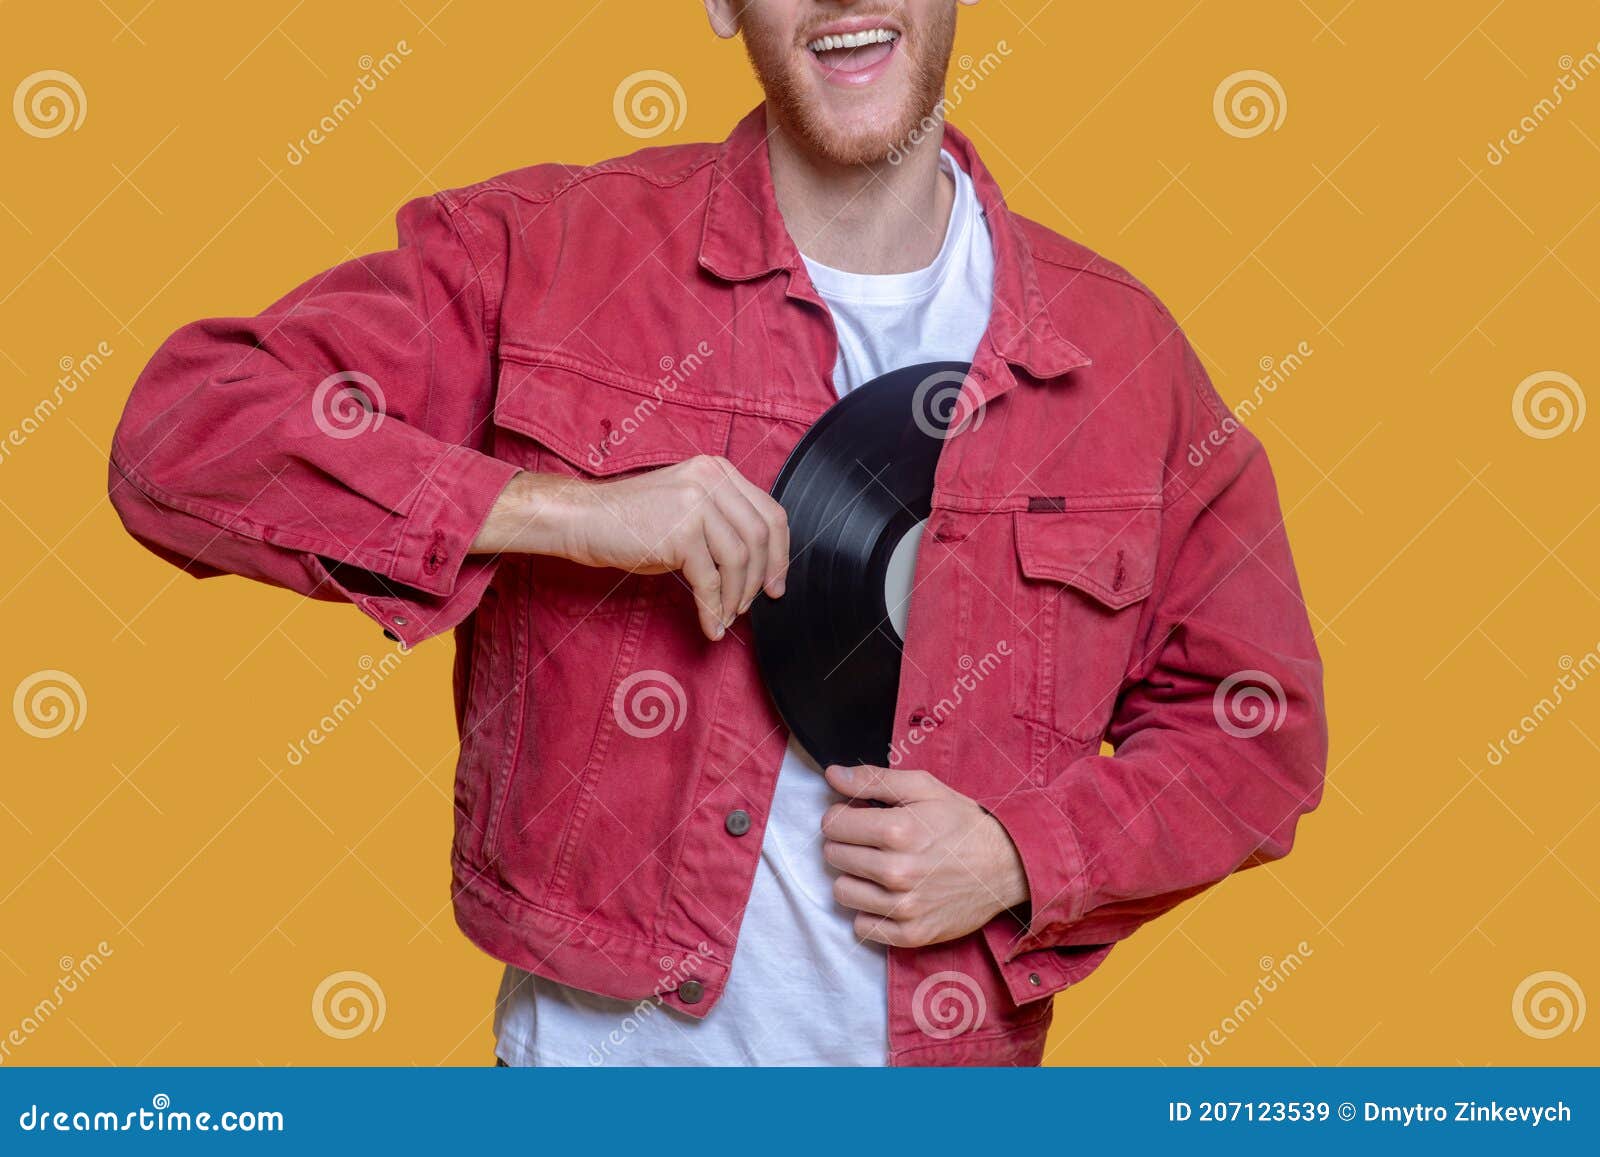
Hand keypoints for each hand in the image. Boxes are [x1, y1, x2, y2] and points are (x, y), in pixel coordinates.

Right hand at [474, 456, 787, 640]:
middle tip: (757, 604)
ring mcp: (697, 503)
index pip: (769, 512)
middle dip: (764, 577)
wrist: (584, 518)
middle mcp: (712, 479)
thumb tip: (760, 566)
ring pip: (740, 560)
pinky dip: (714, 608)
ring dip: (737, 596)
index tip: (777, 581)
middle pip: (761, 536)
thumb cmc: (632, 520)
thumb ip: (722, 522)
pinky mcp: (681, 532)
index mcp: (718, 470)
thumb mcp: (686, 507)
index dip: (780, 552)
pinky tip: (711, 625)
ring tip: (726, 615)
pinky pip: (711, 580)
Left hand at [820, 764, 1028, 947]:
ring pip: (842, 891)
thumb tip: (832, 776)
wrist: (1007, 866)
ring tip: (879, 868)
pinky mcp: (912, 934)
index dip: (842, 816)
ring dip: (855, 877)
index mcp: (897, 830)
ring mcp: (904, 907)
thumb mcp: (924, 788)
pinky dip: (870, 911)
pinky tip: (888, 895)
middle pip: (833, 856)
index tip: (858, 817)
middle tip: (872, 841)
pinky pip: (862, 927)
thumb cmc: (962, 824)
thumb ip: (874, 779)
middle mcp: (897, 871)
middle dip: (847, 843)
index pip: (832, 824)